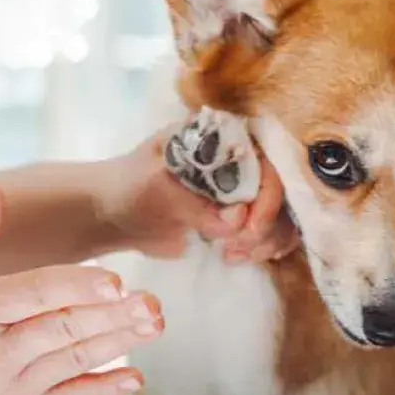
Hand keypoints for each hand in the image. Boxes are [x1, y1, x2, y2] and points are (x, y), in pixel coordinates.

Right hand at [0, 184, 160, 394]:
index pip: (33, 294)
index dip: (76, 287)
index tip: (115, 280)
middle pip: (64, 329)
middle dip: (112, 315)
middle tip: (151, 302)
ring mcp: (13, 388)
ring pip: (74, 361)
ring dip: (118, 343)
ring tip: (153, 324)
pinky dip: (104, 389)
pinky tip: (135, 377)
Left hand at [103, 125, 299, 261]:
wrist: (112, 214)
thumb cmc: (129, 187)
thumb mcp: (155, 188)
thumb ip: (195, 204)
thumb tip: (233, 223)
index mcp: (221, 138)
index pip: (266, 161)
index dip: (265, 196)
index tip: (243, 228)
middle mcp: (240, 158)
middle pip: (282, 189)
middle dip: (267, 224)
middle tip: (238, 246)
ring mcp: (242, 188)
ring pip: (282, 213)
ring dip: (266, 239)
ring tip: (233, 254)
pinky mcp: (240, 216)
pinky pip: (270, 231)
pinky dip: (264, 247)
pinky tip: (239, 256)